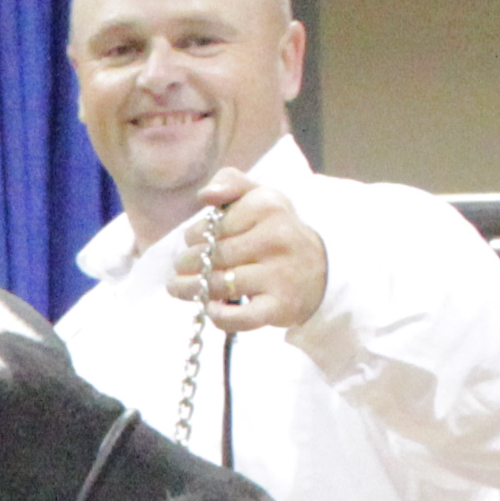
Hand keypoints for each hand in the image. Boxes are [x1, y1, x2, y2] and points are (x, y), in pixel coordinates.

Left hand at [166, 168, 326, 334]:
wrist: (321, 268)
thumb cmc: (275, 230)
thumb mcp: (259, 197)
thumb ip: (230, 183)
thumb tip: (205, 195)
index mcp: (267, 206)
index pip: (210, 226)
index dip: (194, 236)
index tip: (195, 241)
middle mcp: (276, 238)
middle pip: (211, 257)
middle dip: (186, 264)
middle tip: (180, 268)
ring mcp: (280, 274)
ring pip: (219, 285)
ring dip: (190, 290)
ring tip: (178, 288)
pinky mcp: (280, 306)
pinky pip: (240, 317)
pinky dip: (219, 316)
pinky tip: (210, 308)